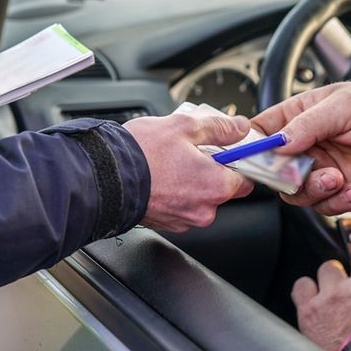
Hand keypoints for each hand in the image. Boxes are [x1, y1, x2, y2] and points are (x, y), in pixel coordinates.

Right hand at [124, 110, 254, 231]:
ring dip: (190, 182)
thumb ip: (219, 128)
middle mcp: (204, 209)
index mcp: (216, 185)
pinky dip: (174, 193)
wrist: (103, 177)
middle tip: (190, 151)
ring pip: (198, 198)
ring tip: (168, 162)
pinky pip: (179, 206)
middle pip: (221, 189)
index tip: (227, 151)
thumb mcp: (185, 126)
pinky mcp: (165, 224)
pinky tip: (159, 176)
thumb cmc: (142, 154)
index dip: (237, 162)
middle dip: (210, 170)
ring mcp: (183, 220)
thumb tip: (240, 128)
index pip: (246, 178)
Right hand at [252, 82, 350, 214]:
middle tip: (298, 173)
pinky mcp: (342, 193)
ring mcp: (324, 170)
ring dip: (314, 189)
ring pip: (295, 192)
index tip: (252, 156)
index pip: (263, 130)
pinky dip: (337, 202)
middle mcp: (310, 144)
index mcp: (304, 115)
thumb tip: (278, 141)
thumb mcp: (347, 105)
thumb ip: (309, 123)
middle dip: (283, 175)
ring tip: (337, 178)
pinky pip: (323, 207)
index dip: (252, 144)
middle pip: (272, 168)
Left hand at [292, 219, 350, 350]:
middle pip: (338, 260)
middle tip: (348, 289)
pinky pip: (300, 286)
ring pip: (322, 271)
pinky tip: (314, 302)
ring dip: (327, 282)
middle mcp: (346, 291)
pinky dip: (307, 292)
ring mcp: (324, 300)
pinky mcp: (307, 312)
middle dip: (343, 270)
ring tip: (334, 300)